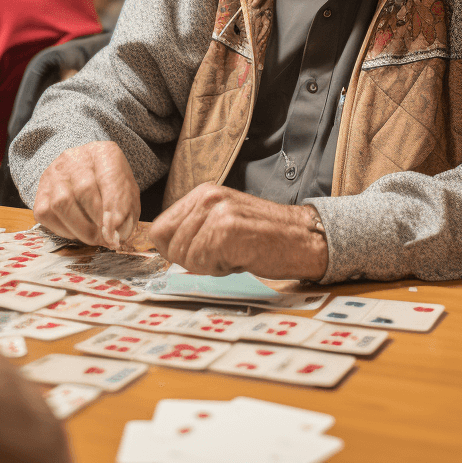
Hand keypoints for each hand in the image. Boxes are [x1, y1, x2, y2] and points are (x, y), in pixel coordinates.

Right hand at [33, 140, 139, 247]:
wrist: (85, 173)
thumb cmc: (109, 185)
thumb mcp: (127, 193)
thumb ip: (126, 213)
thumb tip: (114, 237)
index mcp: (104, 153)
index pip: (109, 177)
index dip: (113, 206)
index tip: (114, 231)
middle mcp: (75, 158)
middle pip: (84, 190)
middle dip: (97, 222)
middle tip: (107, 239)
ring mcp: (54, 173)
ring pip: (62, 203)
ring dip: (80, 228)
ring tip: (93, 236)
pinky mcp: (40, 190)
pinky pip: (46, 214)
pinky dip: (63, 230)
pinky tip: (76, 230)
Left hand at [150, 183, 327, 280]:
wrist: (302, 238)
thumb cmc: (263, 236)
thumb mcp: (222, 221)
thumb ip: (192, 228)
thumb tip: (160, 247)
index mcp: (202, 193)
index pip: (159, 229)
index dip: (173, 250)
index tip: (198, 253)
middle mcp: (207, 197)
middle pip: (168, 245)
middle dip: (191, 260)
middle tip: (222, 253)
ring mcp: (217, 212)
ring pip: (184, 255)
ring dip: (207, 265)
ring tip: (234, 253)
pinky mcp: (227, 230)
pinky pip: (202, 262)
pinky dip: (219, 269)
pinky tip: (240, 258)